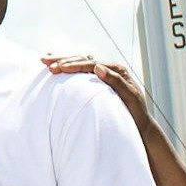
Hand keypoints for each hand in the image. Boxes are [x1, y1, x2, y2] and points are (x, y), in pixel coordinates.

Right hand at [40, 52, 154, 127]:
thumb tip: (98, 67)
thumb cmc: (136, 115)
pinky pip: (80, 70)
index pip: (91, 64)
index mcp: (117, 70)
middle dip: (63, 59)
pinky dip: (68, 66)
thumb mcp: (130, 98)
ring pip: (79, 62)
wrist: (140, 126)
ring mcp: (103, 74)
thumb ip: (116, 82)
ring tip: (45, 59)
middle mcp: (109, 68)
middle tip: (46, 62)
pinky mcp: (97, 81)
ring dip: (62, 60)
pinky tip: (56, 64)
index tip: (58, 68)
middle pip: (83, 59)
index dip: (73, 65)